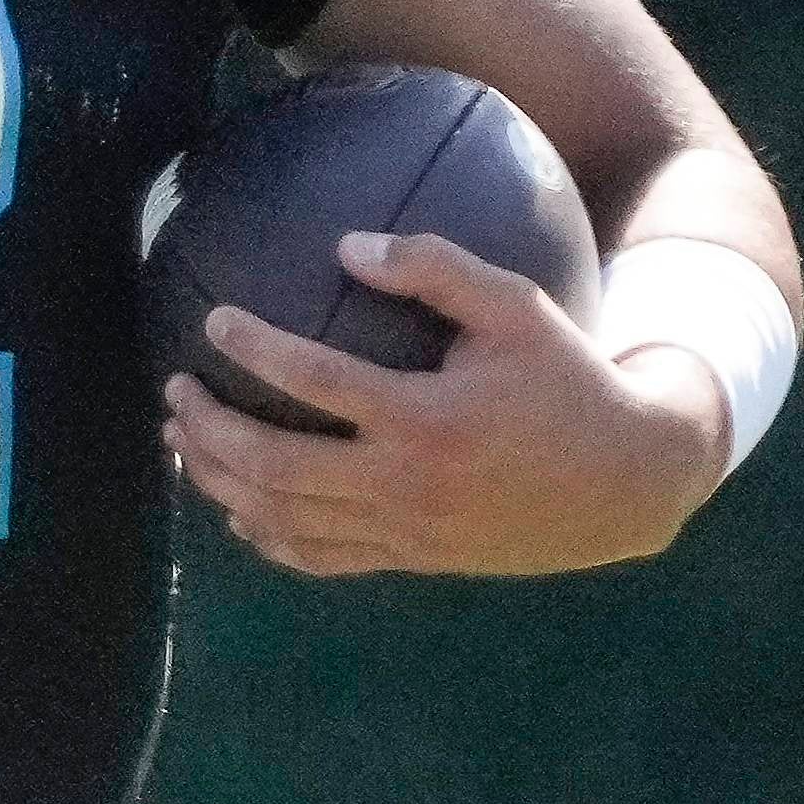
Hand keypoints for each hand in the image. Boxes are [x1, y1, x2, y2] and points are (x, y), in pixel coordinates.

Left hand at [165, 231, 727, 577]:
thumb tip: (345, 245)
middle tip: (174, 390)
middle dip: (208, 427)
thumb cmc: (568, 378)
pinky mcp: (410, 558)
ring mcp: (405, 530)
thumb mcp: (520, 308)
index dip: (254, 349)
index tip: (215, 321)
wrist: (629, 480)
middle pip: (274, 465)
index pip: (315, 382)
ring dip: (218, 480)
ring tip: (181, 439)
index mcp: (429, 419)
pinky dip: (266, 534)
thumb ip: (437, 268)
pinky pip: (318, 556)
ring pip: (282, 517)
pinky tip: (236, 505)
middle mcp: (408, 483)